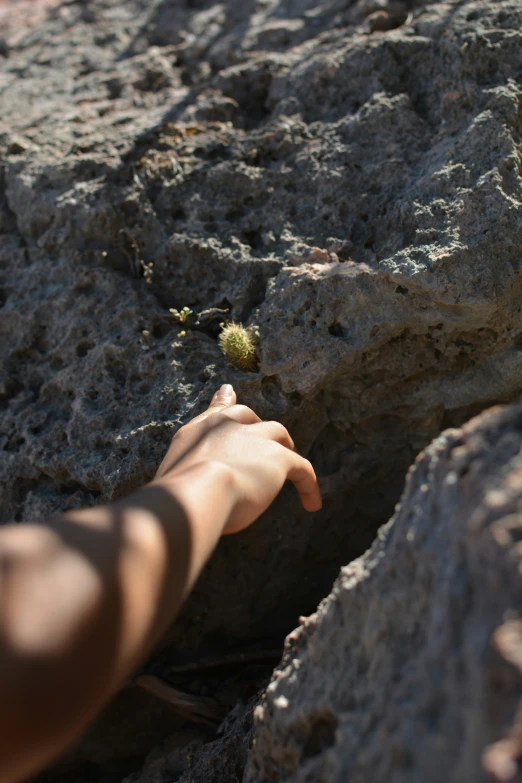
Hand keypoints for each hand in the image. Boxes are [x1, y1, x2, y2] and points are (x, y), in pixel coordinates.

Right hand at [153, 384, 321, 533]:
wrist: (196, 493)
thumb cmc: (178, 485)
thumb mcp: (180, 454)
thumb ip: (198, 429)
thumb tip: (210, 404)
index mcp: (205, 426)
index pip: (222, 410)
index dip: (230, 409)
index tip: (231, 397)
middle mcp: (233, 426)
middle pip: (253, 420)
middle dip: (260, 430)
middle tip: (266, 447)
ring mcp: (258, 439)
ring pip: (278, 437)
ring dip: (284, 449)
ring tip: (290, 468)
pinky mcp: (280, 459)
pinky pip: (303, 469)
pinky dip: (309, 486)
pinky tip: (312, 504)